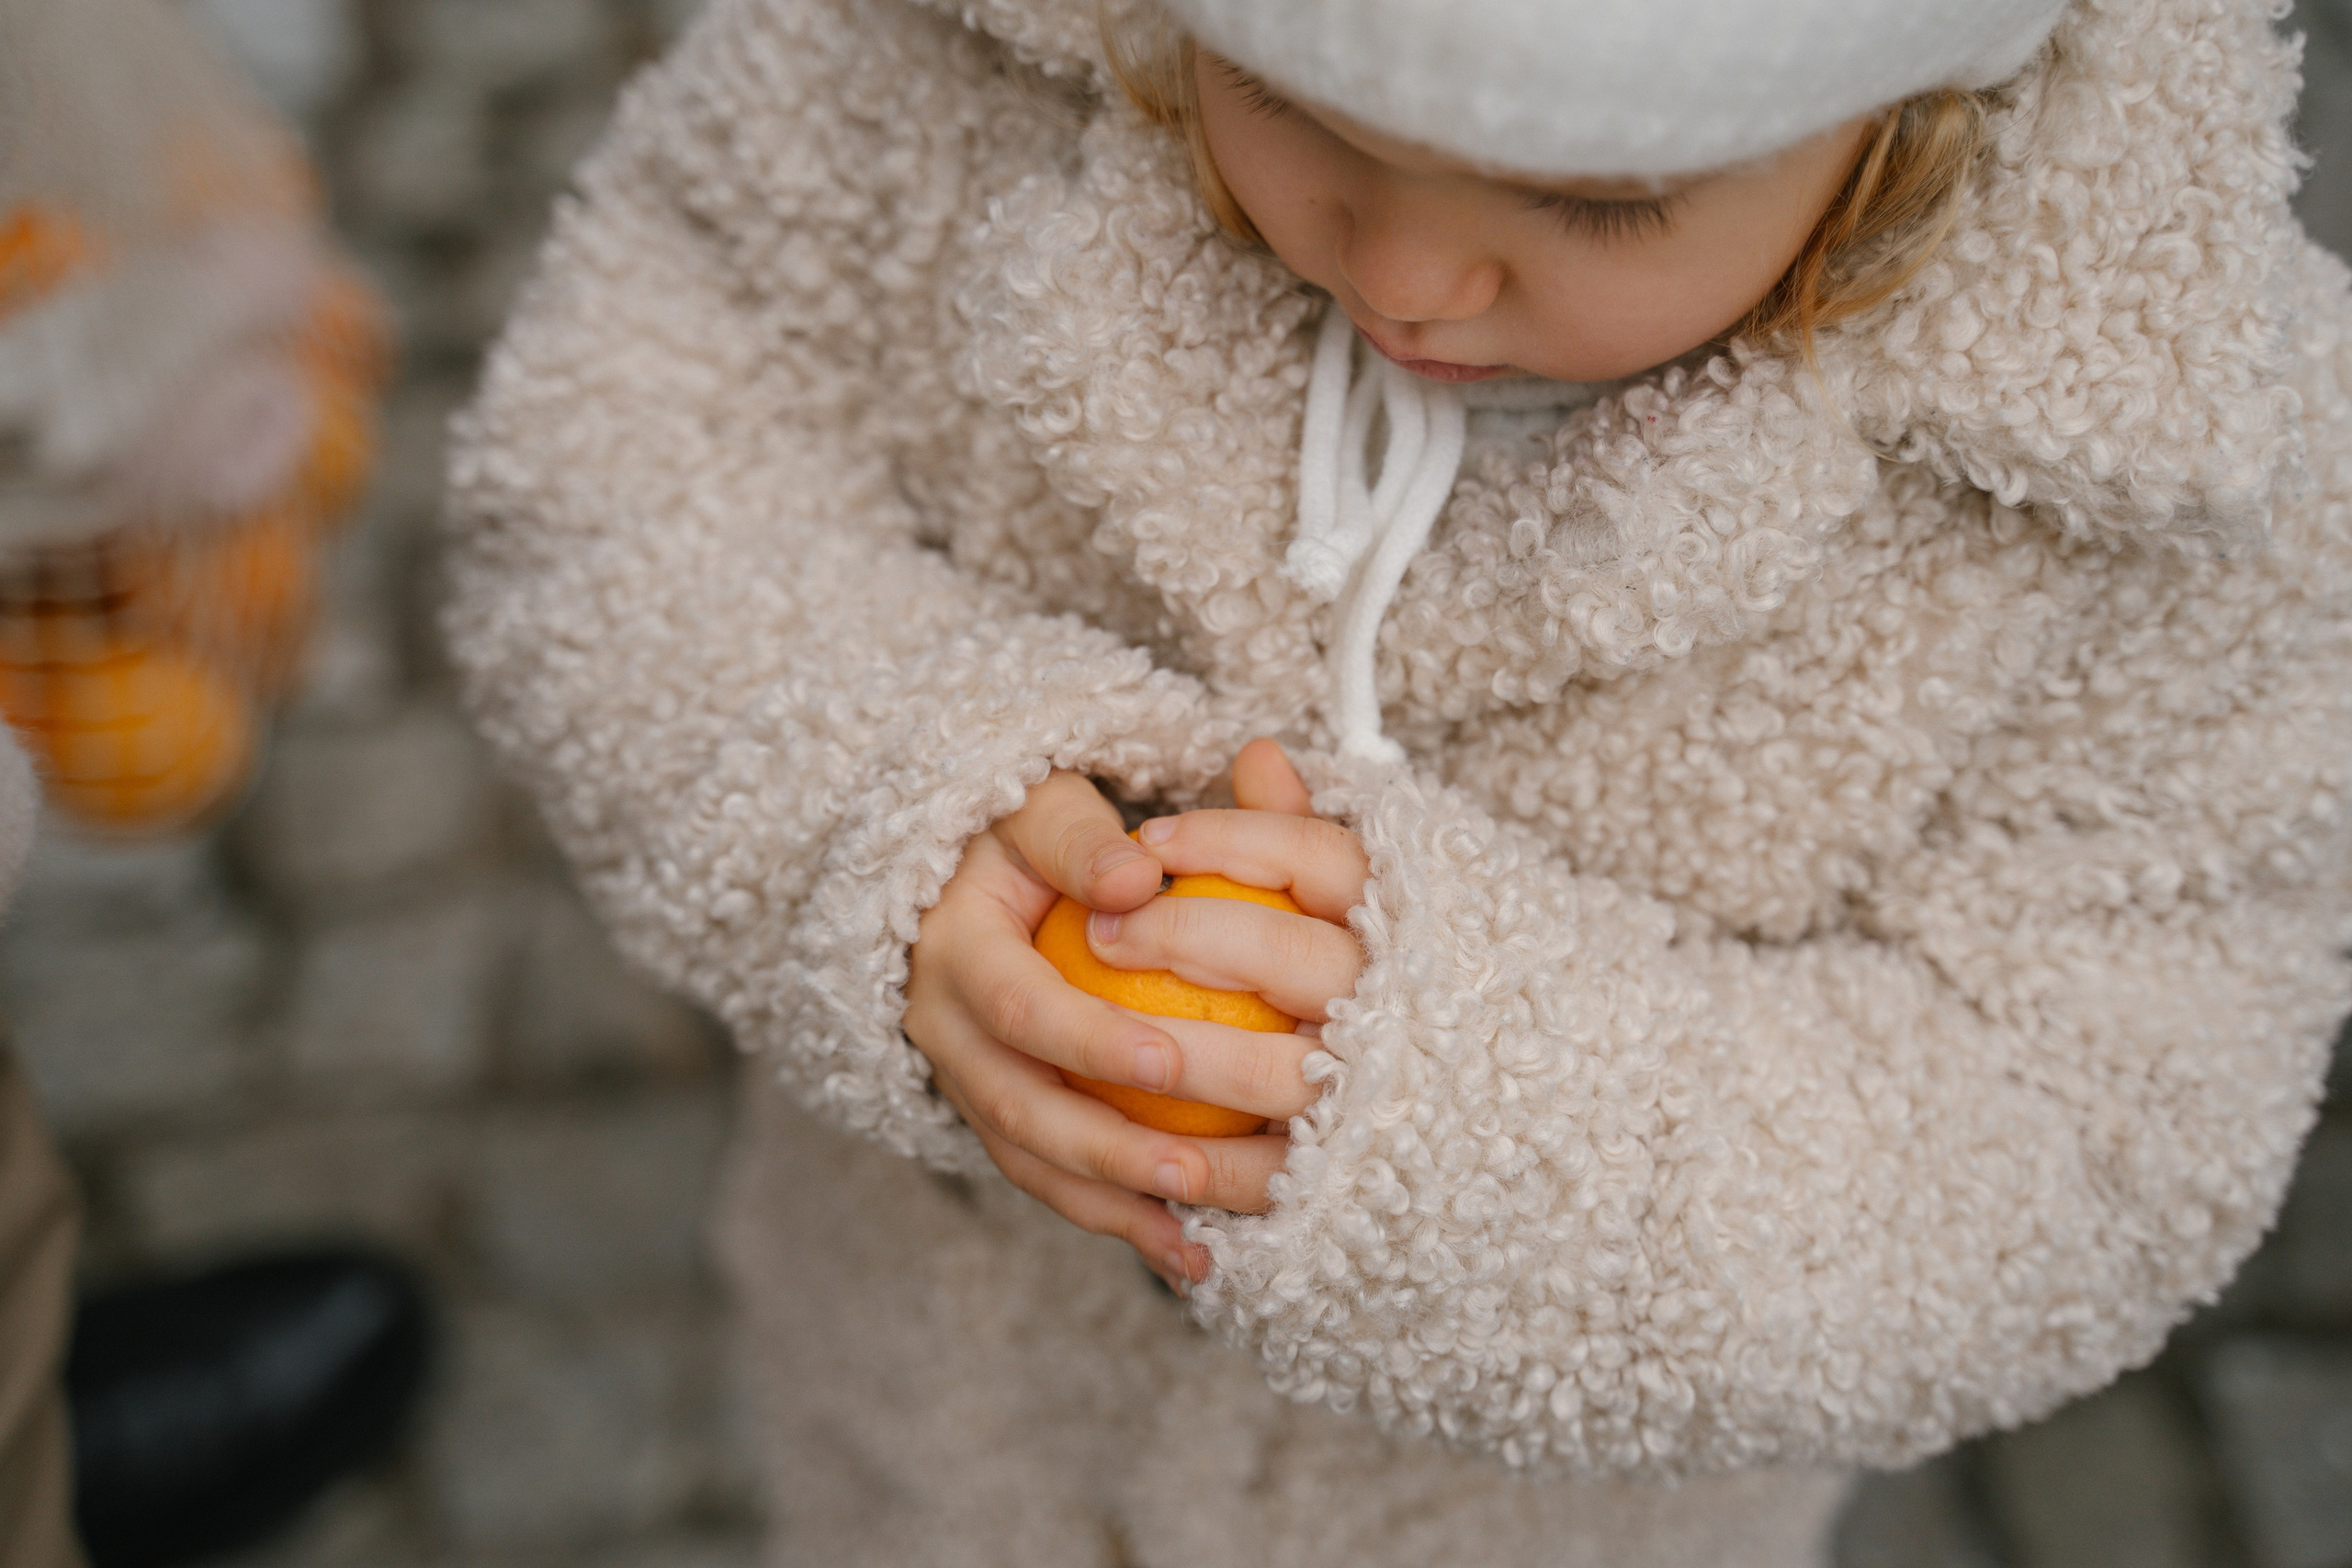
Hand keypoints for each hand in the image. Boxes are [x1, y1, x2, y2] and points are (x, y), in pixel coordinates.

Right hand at [902, 744, 1339, 1292]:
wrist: (958, 877)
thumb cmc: (1026, 833)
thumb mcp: (1044, 808)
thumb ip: (1083, 838)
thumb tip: (1137, 877)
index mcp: (952, 951)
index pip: (1019, 1006)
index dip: (1088, 1039)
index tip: (1170, 1060)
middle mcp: (944, 1029)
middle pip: (1021, 1108)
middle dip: (1109, 1150)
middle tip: (1197, 1173)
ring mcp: (966, 1082)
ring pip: (1032, 1161)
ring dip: (1115, 1206)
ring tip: (1199, 1241)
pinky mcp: (997, 1117)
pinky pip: (1051, 1180)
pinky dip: (1115, 1218)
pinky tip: (1188, 1251)